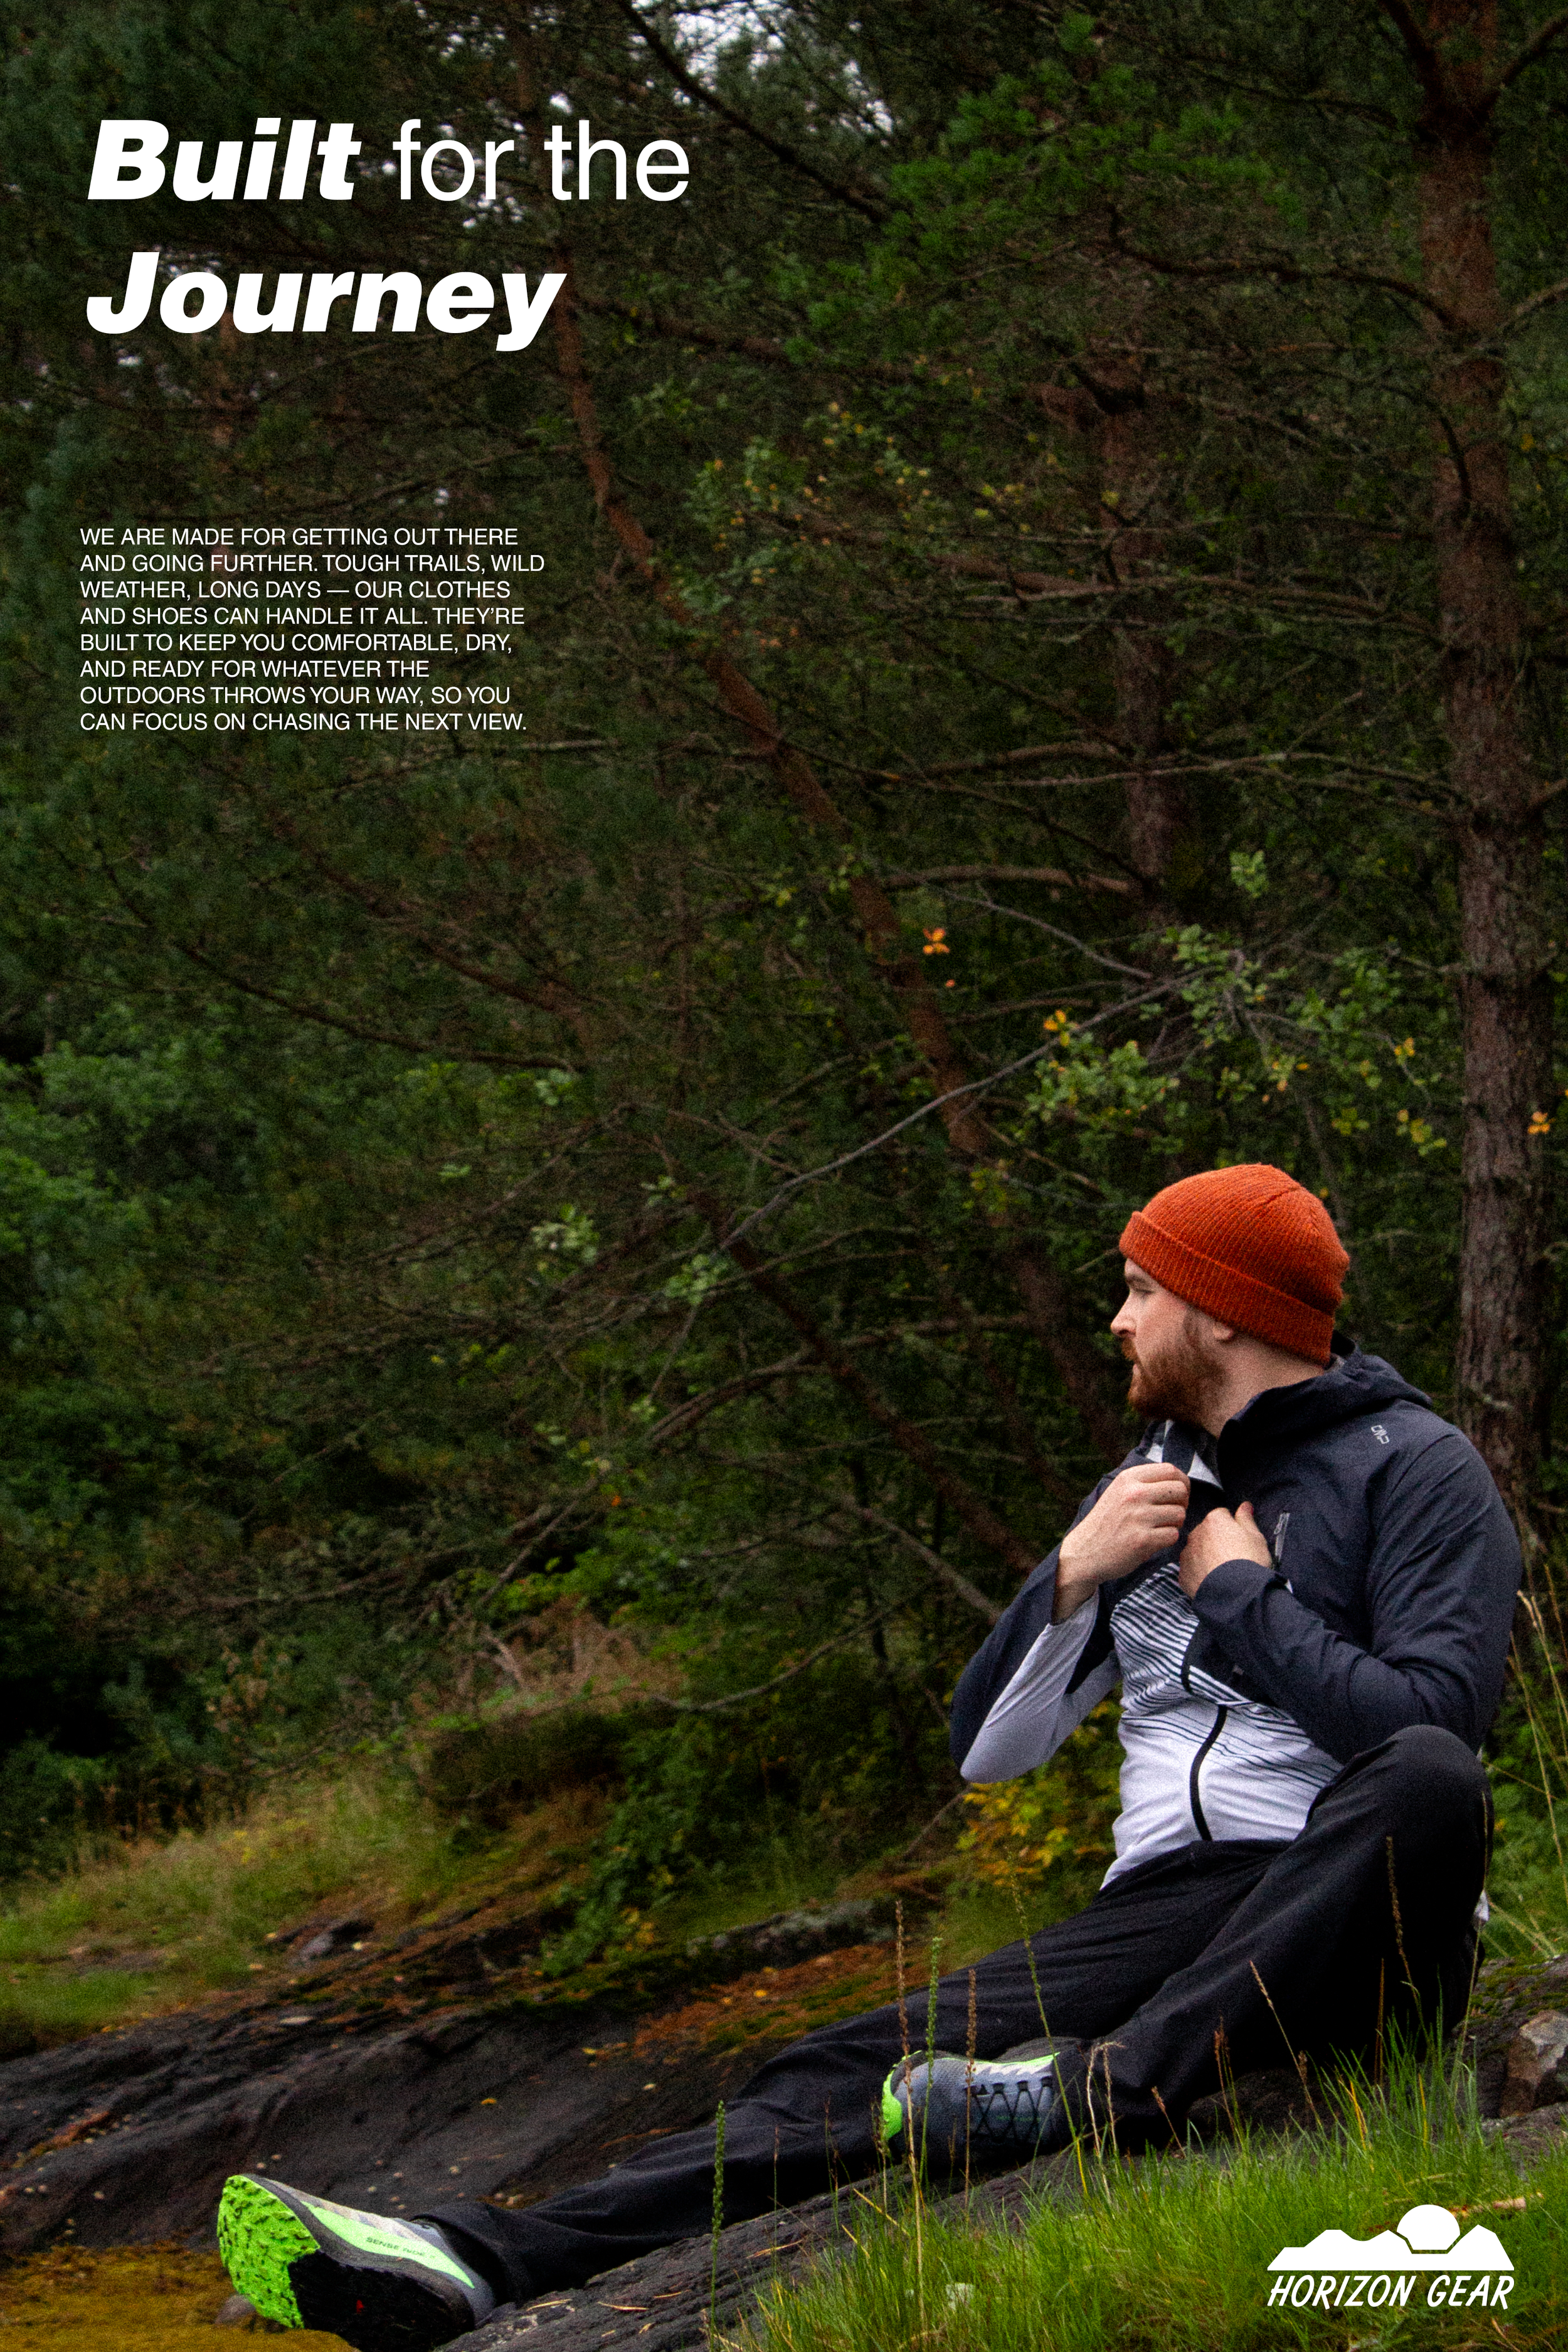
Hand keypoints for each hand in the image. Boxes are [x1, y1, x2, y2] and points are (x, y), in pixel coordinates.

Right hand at [1054, 1463, 1189, 1619]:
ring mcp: (1138, 1516)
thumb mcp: (1118, 1491)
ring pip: (1180, 1514)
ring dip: (1175, 1523)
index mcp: (1128, 1478)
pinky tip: (1154, 1541)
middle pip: (1180, 1490)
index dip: (1181, 1482)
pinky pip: (1173, 1535)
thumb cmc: (1107, 1522)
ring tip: (1160, 1528)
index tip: (1177, 1495)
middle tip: (1171, 1513)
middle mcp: (1134, 1494)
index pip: (1170, 1470)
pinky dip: (1168, 1539)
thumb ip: (1143, 1483)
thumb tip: (1178, 1480)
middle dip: (1182, 1503)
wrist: (1085, 1552)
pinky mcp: (1142, 1539)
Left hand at [1178, 1499, 1271, 1598]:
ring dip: (1205, 1556)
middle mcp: (1195, 1534)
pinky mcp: (1183, 1575)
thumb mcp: (1256, 1537)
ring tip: (1222, 1571)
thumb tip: (1245, 1506)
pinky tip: (1213, 1582)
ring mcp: (1187, 1555)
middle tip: (1232, 1556)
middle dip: (1216, 1541)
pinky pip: (1191, 1570)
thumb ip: (1246, 1519)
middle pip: (1206, 1532)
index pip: (1221, 1516)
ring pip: (1196, 1551)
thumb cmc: (1250, 1562)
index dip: (1232, 1527)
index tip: (1239, 1539)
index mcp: (1214, 1521)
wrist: (1237, 1594)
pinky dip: (1199, 1574)